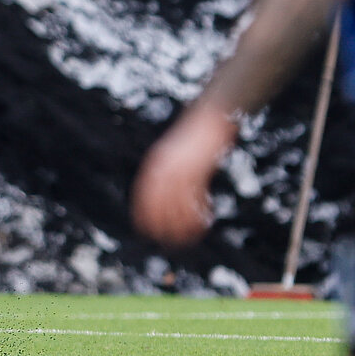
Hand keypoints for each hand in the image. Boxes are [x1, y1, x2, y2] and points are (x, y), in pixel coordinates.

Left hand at [131, 102, 236, 248]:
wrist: (210, 115)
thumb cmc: (194, 137)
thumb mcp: (176, 153)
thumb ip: (170, 169)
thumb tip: (167, 190)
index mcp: (158, 160)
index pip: (145, 189)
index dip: (144, 210)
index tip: (144, 227)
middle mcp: (167, 164)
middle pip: (159, 198)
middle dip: (161, 220)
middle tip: (164, 239)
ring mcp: (183, 165)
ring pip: (179, 200)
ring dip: (183, 221)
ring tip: (186, 238)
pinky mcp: (201, 167)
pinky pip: (197, 194)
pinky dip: (199, 210)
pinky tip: (204, 221)